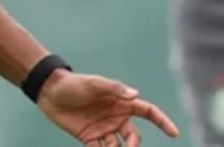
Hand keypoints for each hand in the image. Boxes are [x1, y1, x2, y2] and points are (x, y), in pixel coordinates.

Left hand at [38, 70, 179, 145]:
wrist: (50, 93)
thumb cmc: (74, 84)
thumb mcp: (94, 84)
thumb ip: (114, 89)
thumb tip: (136, 95)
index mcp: (121, 103)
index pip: (148, 112)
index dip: (162, 122)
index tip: (174, 133)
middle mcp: (115, 117)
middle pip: (134, 137)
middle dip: (134, 146)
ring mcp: (103, 129)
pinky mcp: (89, 138)